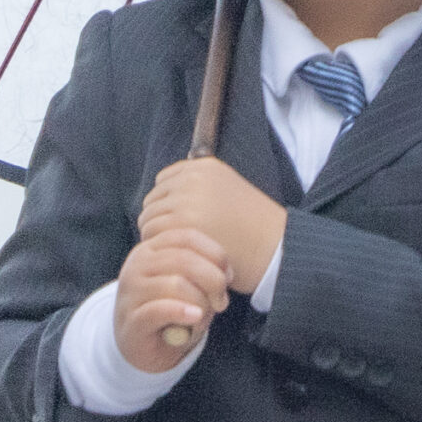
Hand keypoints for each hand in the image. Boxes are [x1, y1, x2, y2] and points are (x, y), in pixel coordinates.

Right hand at [115, 228, 230, 371]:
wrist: (145, 349)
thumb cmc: (173, 311)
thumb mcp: (191, 284)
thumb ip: (206, 270)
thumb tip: (225, 273)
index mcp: (152, 248)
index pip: (188, 237)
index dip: (216, 254)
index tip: (228, 276)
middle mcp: (137, 264)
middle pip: (184, 260)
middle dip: (213, 280)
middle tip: (221, 302)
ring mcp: (131, 291)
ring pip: (176, 285)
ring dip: (200, 302)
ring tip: (202, 316)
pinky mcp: (132, 319)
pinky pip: (160, 310)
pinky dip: (182, 312)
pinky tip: (194, 317)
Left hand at [138, 158, 287, 296]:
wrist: (273, 247)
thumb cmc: (251, 225)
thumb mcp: (227, 188)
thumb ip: (196, 185)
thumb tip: (161, 193)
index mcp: (204, 166)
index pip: (163, 181)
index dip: (170, 204)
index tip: (186, 221)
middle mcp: (192, 179)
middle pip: (152, 200)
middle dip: (162, 220)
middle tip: (184, 240)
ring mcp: (186, 201)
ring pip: (148, 219)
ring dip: (160, 236)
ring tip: (185, 249)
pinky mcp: (182, 225)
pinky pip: (151, 236)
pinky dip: (161, 249)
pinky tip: (182, 255)